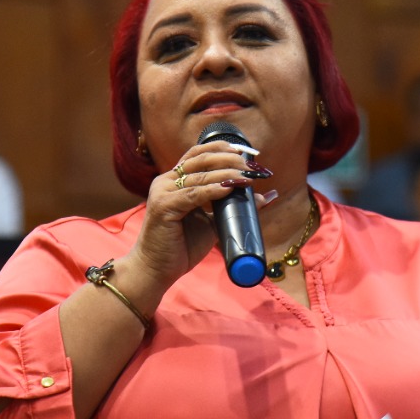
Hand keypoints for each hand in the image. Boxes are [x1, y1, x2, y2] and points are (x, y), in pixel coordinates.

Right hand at [125, 139, 273, 290]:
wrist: (156, 270)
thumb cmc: (181, 247)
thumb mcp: (212, 223)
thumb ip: (232, 207)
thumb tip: (264, 197)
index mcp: (173, 180)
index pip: (198, 153)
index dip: (221, 148)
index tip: (245, 153)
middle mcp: (165, 181)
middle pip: (200, 159)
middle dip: (229, 160)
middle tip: (252, 166)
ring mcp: (163, 192)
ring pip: (200, 176)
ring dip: (227, 174)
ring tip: (247, 177)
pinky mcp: (163, 207)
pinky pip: (194, 194)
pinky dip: (213, 190)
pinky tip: (229, 188)